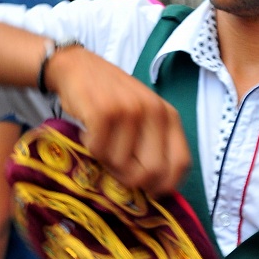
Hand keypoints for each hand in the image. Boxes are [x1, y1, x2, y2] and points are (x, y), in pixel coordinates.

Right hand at [47, 46, 190, 196]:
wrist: (78, 67)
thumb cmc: (111, 98)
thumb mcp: (143, 116)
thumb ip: (154, 145)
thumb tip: (154, 189)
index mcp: (169, 116)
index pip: (181, 164)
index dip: (164, 185)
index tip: (147, 190)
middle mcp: (154, 111)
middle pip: (151, 172)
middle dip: (130, 179)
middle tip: (115, 168)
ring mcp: (130, 110)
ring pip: (121, 165)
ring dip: (105, 161)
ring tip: (100, 142)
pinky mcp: (103, 111)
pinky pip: (99, 151)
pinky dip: (89, 148)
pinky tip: (88, 133)